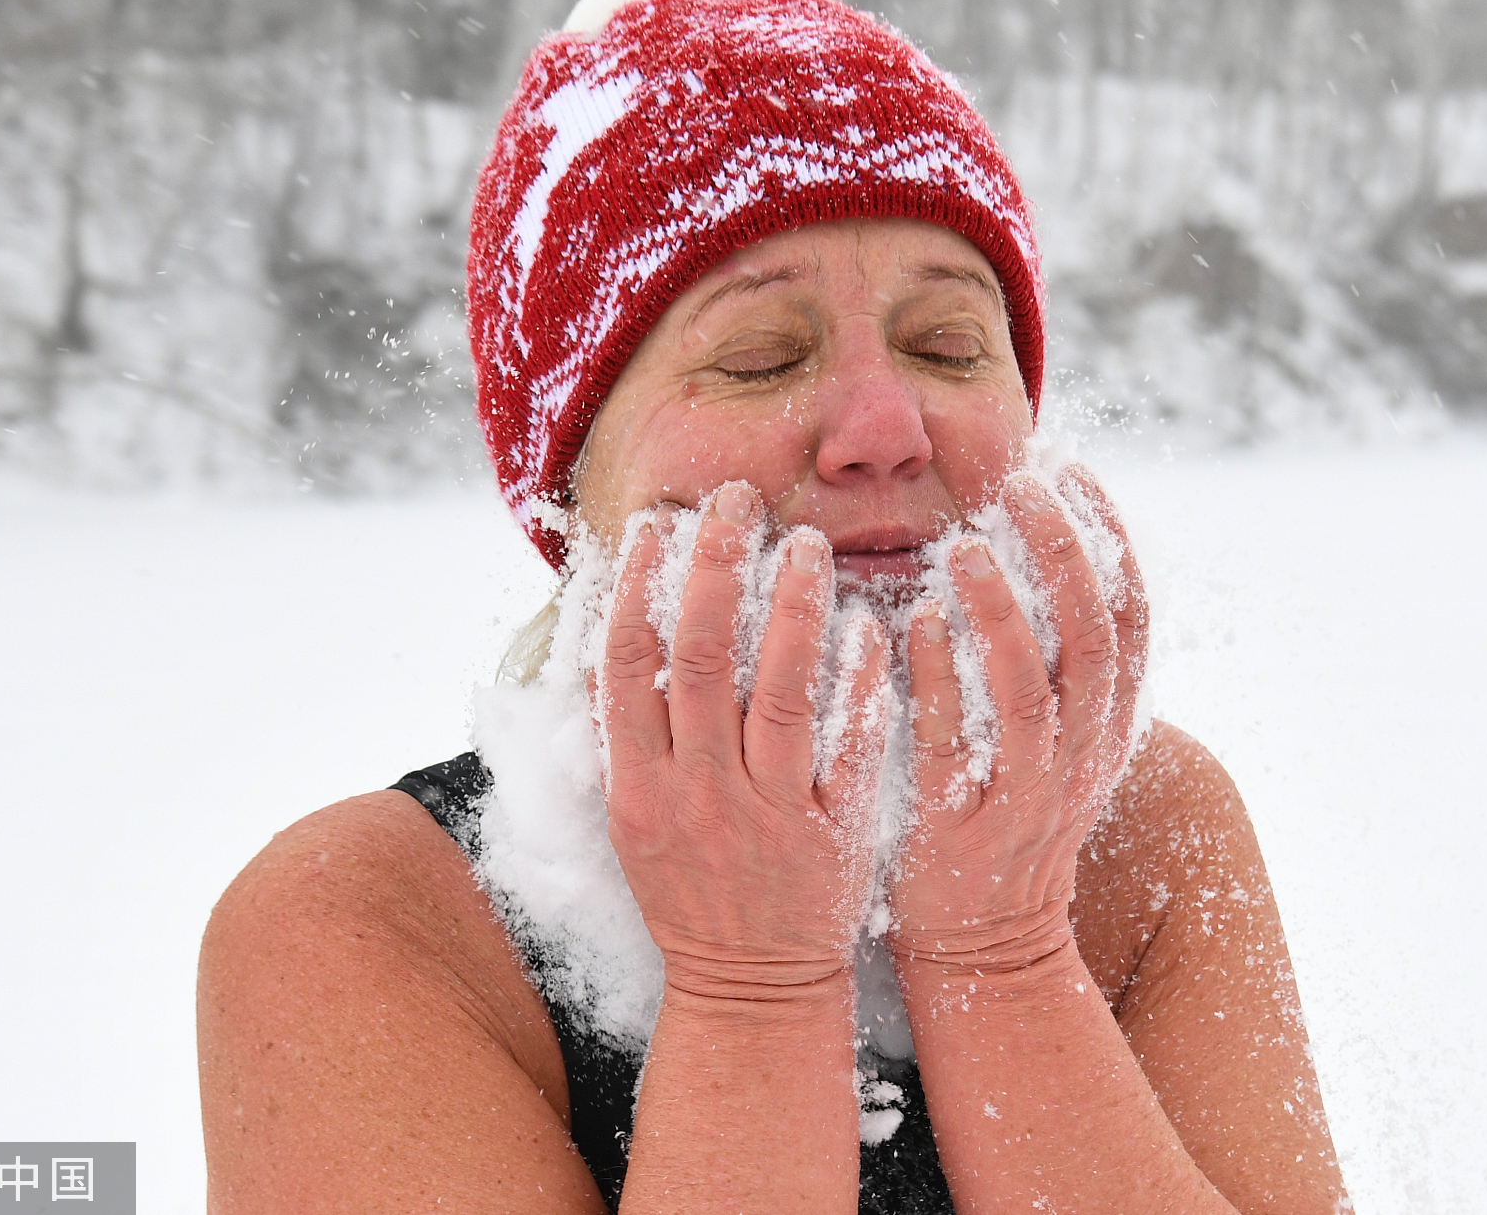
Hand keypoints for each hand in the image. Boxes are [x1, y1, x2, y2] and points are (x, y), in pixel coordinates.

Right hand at [597, 482, 890, 999]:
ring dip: (792, 609)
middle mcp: (698, 795)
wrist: (752, 989)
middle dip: (716, 569)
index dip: (638, 585)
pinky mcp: (835, 836)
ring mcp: (769, 815)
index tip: (658, 521)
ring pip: (780, 695)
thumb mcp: (638, 817)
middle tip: (738, 498)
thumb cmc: (693, 889)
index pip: (626, 665)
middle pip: (701, 661)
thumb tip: (619, 628)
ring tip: (807, 541)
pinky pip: (850, 749)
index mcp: (639, 787)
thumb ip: (631, 733)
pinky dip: (857, 683)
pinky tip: (867, 624)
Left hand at [889, 465, 1149, 973]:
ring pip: (1030, 691)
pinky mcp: (964, 826)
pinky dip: (941, 680)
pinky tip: (914, 624)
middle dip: (1062, 553)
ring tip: (963, 545)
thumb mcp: (1057, 740)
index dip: (1107, 537)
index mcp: (1106, 725)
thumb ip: (1053, 660)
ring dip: (1000, 612)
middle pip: (1092, 639)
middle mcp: (1080, 755)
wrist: (985, 945)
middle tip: (1018, 485)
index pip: (1129, 616)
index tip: (1070, 469)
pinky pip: (957, 746)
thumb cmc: (1006, 817)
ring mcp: (1026, 793)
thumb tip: (1045, 553)